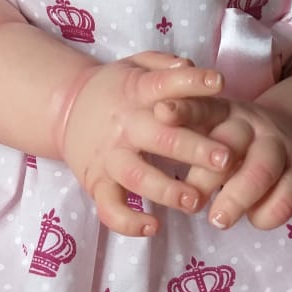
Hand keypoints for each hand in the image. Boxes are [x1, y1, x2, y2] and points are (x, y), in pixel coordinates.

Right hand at [60, 53, 232, 236]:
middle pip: (159, 137)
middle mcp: (124, 125)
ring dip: (167, 190)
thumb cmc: (115, 87)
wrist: (65, 109)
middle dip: (193, 149)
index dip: (191, 82)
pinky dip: (128, 222)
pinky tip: (153, 226)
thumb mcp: (136, 64)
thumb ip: (164, 65)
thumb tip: (189, 67)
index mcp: (136, 91)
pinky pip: (109, 208)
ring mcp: (109, 156)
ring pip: (137, 176)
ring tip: (196, 201)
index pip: (164, 83)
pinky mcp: (96, 183)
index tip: (220, 83)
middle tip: (225, 159)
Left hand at [156, 96, 291, 230]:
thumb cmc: (235, 142)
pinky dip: (268, 213)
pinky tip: (255, 220)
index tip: (161, 113)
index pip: (200, 107)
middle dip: (208, 173)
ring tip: (218, 220)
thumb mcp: (211, 131)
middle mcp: (251, 124)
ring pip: (262, 169)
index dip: (181, 110)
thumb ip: (184, 140)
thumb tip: (143, 170)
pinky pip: (287, 195)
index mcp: (223, 111)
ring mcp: (279, 146)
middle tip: (190, 201)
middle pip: (230, 142)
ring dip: (239, 197)